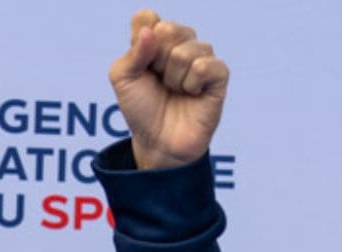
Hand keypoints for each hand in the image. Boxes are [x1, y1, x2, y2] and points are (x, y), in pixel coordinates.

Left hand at [108, 9, 228, 169]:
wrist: (158, 142)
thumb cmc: (140, 109)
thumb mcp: (122, 79)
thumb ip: (132, 52)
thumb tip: (151, 29)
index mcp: (155, 39)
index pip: (148, 18)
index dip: (140, 41)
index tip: (140, 65)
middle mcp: (180, 43)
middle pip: (168, 29)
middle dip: (156, 61)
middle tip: (158, 81)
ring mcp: (202, 57)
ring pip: (185, 50)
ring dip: (173, 77)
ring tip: (174, 91)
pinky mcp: (219, 76)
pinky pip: (205, 65)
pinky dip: (191, 83)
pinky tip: (192, 94)